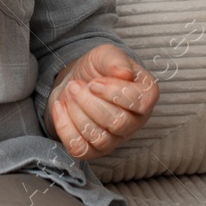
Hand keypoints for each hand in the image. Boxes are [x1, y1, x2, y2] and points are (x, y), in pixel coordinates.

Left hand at [45, 43, 158, 159]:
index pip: (140, 102)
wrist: (76, 82)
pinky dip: (65, 127)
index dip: (114, 93)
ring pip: (99, 138)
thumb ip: (116, 59)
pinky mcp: (94, 150)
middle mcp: (135, 121)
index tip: (94, 82)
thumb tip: (124, 73)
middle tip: (75, 85)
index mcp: (145, 96)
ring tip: (69, 93)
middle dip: (90, 102)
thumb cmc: (97, 69)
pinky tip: (59, 107)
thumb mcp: (106, 54)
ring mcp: (115, 139)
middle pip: (118, 122)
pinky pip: (80, 150)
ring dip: (77, 113)